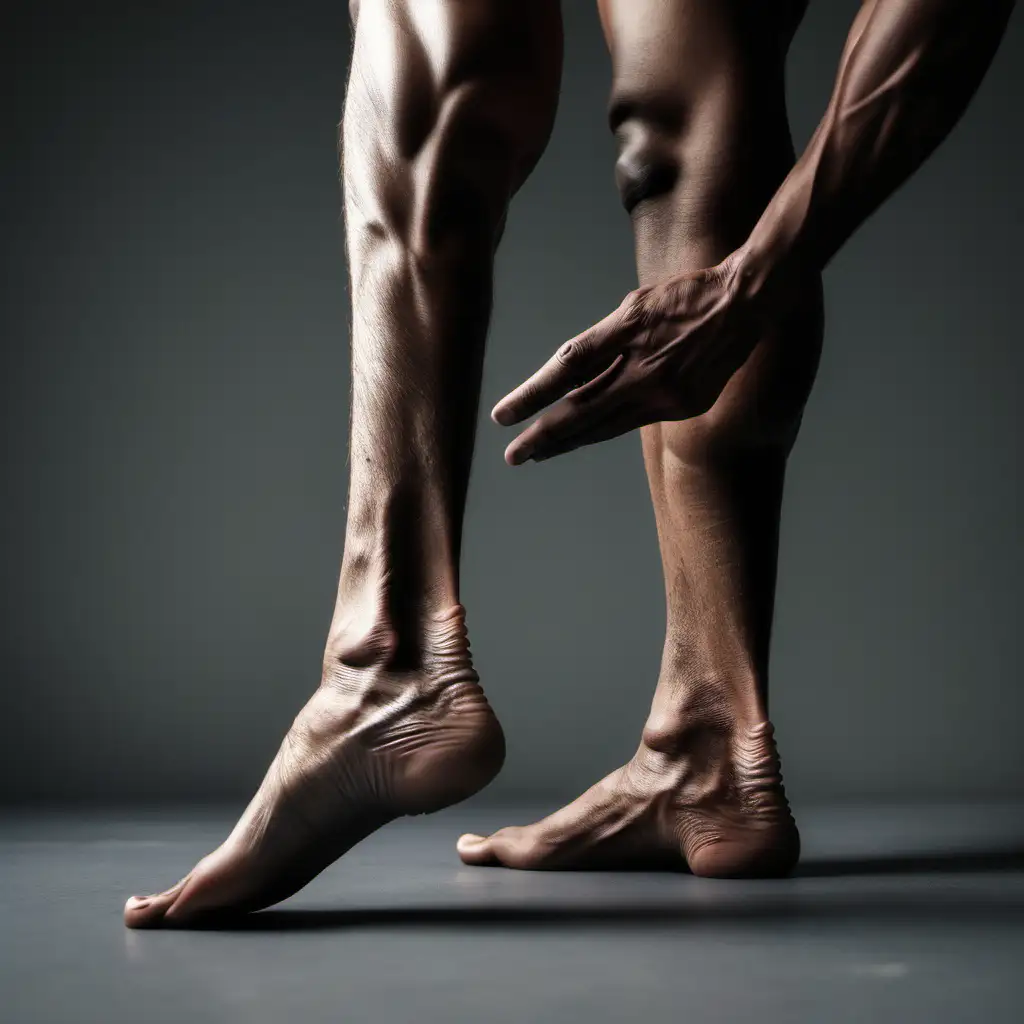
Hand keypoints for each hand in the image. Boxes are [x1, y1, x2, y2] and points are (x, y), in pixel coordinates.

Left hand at [492, 249, 794, 463]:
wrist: (746, 302)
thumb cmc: (686, 295)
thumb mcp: (635, 304)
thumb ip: (603, 340)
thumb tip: (568, 374)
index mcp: (627, 331)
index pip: (567, 368)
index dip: (531, 394)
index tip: (502, 417)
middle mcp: (643, 367)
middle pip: (581, 410)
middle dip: (542, 436)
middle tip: (512, 456)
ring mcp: (665, 392)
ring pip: (605, 426)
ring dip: (569, 442)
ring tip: (538, 453)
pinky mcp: (683, 407)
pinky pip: (633, 423)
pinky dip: (604, 430)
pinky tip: (582, 438)